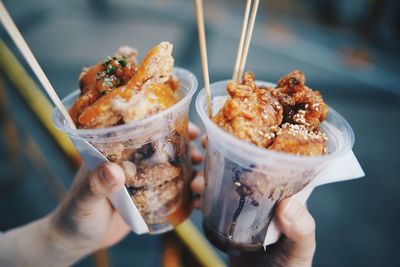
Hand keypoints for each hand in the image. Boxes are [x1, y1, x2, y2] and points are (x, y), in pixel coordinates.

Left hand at [49, 122, 202, 252]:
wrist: (79, 239)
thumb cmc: (76, 215)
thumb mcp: (84, 200)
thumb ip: (95, 185)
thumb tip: (113, 170)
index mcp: (117, 152)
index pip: (146, 131)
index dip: (170, 126)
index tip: (190, 128)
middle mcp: (134, 162)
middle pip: (167, 148)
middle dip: (188, 149)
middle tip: (201, 156)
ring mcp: (144, 180)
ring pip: (175, 169)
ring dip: (193, 172)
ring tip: (201, 183)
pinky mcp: (150, 198)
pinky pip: (173, 192)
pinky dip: (188, 195)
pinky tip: (199, 201)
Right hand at [190, 136, 314, 266]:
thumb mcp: (300, 250)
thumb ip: (301, 229)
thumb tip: (287, 204)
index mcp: (283, 192)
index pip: (268, 158)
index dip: (248, 141)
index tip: (228, 131)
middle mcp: (261, 193)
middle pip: (239, 163)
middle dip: (218, 151)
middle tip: (201, 146)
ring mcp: (242, 204)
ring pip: (221, 178)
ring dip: (204, 173)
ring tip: (195, 182)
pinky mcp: (227, 217)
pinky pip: (210, 200)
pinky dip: (199, 194)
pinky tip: (191, 194)